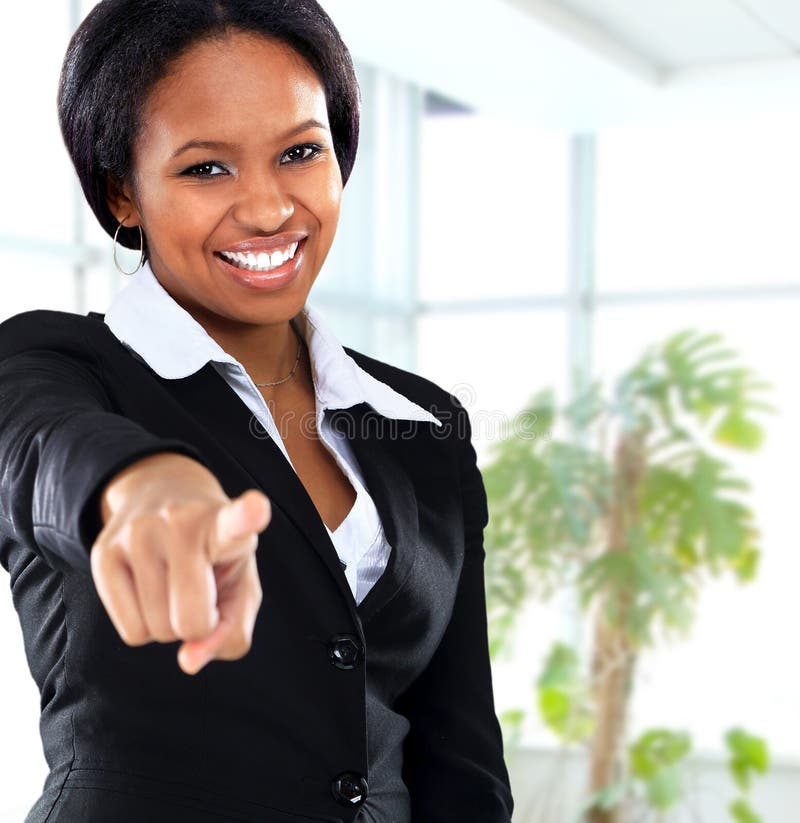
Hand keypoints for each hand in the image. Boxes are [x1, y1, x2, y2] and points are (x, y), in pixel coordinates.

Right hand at [90, 452, 270, 674]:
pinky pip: (131, 632)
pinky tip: (150, 590)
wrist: (164, 495)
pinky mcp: (103, 554)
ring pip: (157, 630)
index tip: (257, 507)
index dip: (247, 516)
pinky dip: (146, 627)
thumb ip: (231, 631)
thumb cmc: (215, 556)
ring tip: (173, 584)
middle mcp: (178, 521)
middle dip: (199, 625)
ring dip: (170, 624)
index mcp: (223, 524)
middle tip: (200, 592)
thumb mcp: (240, 586)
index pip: (235, 522)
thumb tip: (188, 661)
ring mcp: (136, 534)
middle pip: (191, 620)